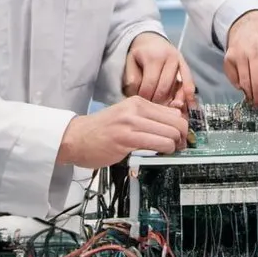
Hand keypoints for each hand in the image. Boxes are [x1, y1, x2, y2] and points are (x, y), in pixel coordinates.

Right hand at [57, 96, 188, 169]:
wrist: (75, 138)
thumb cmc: (101, 129)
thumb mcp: (126, 115)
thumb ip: (148, 116)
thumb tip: (174, 121)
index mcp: (138, 102)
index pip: (173, 111)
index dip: (182, 126)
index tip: (182, 137)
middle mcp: (137, 109)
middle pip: (176, 122)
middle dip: (183, 137)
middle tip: (180, 147)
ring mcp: (131, 123)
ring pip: (169, 134)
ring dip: (175, 146)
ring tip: (170, 152)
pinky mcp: (127, 139)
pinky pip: (158, 143)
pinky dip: (165, 151)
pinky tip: (160, 154)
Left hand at [123, 32, 195, 106]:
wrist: (150, 38)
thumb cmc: (139, 54)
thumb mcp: (130, 63)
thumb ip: (132, 79)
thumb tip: (139, 96)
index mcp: (154, 57)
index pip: (150, 84)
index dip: (145, 98)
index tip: (141, 106)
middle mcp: (170, 57)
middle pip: (164, 87)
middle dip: (158, 102)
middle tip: (152, 111)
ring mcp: (180, 60)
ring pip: (178, 86)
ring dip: (173, 101)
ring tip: (168, 112)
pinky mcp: (185, 64)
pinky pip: (189, 80)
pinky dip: (189, 93)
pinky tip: (189, 105)